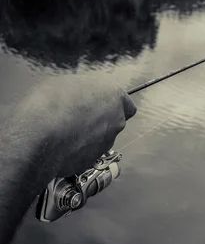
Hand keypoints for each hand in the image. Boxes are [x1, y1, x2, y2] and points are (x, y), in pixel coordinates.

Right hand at [14, 75, 136, 177]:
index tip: (99, 105)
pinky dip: (78, 151)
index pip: (127, 105)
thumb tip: (84, 97)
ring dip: (88, 136)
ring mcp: (107, 142)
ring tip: (64, 131)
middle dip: (100, 121)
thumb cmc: (50, 103)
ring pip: (102, 139)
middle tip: (77, 118)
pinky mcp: (94, 159)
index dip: (113, 106)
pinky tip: (60, 145)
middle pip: (114, 122)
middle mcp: (117, 120)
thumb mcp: (68, 83)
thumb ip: (85, 92)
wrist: (39, 136)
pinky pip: (88, 153)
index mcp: (114, 96)